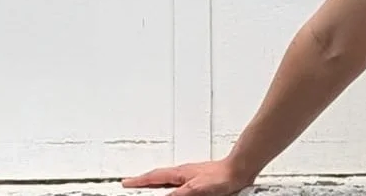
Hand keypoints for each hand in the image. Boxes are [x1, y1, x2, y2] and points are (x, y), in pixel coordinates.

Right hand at [121, 159, 254, 195]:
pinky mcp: (200, 181)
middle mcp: (184, 173)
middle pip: (159, 177)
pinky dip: (171, 187)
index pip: (154, 177)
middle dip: (145, 181)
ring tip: (149, 187)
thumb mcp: (194, 189)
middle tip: (133, 184)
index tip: (126, 183)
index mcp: (179, 173)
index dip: (139, 181)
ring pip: (168, 180)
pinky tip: (175, 190)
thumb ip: (177, 194)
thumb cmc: (221, 176)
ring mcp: (191, 176)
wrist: (239, 170)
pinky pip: (179, 184)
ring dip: (157, 183)